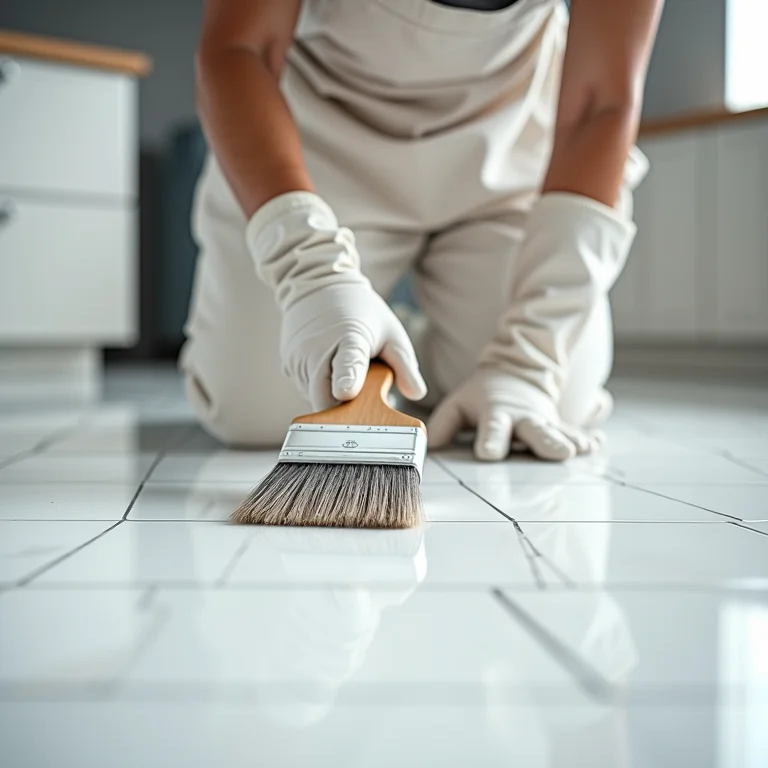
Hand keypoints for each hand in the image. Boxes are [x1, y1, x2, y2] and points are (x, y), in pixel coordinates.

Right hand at [245, 191, 426, 409]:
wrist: (316, 284)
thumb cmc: (360, 312)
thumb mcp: (391, 332)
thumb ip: (404, 365)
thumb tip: (417, 394)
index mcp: (349, 338)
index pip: (347, 363)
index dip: (347, 379)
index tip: (345, 392)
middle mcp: (317, 348)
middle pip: (326, 398)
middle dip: (344, 408)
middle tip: (362, 393)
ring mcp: (298, 358)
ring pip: (315, 398)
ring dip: (331, 397)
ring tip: (345, 372)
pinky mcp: (287, 365)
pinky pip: (305, 390)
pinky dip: (320, 389)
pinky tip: (329, 370)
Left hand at [427, 368, 601, 461]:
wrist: (517, 374)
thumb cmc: (483, 396)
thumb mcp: (459, 404)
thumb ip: (444, 425)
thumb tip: (429, 447)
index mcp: (496, 413)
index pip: (492, 428)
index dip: (491, 440)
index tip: (489, 454)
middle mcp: (523, 418)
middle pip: (535, 431)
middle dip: (546, 442)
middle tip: (558, 454)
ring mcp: (544, 422)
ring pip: (559, 434)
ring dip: (570, 442)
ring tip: (580, 451)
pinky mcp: (559, 427)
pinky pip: (574, 433)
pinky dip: (586, 440)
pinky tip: (596, 445)